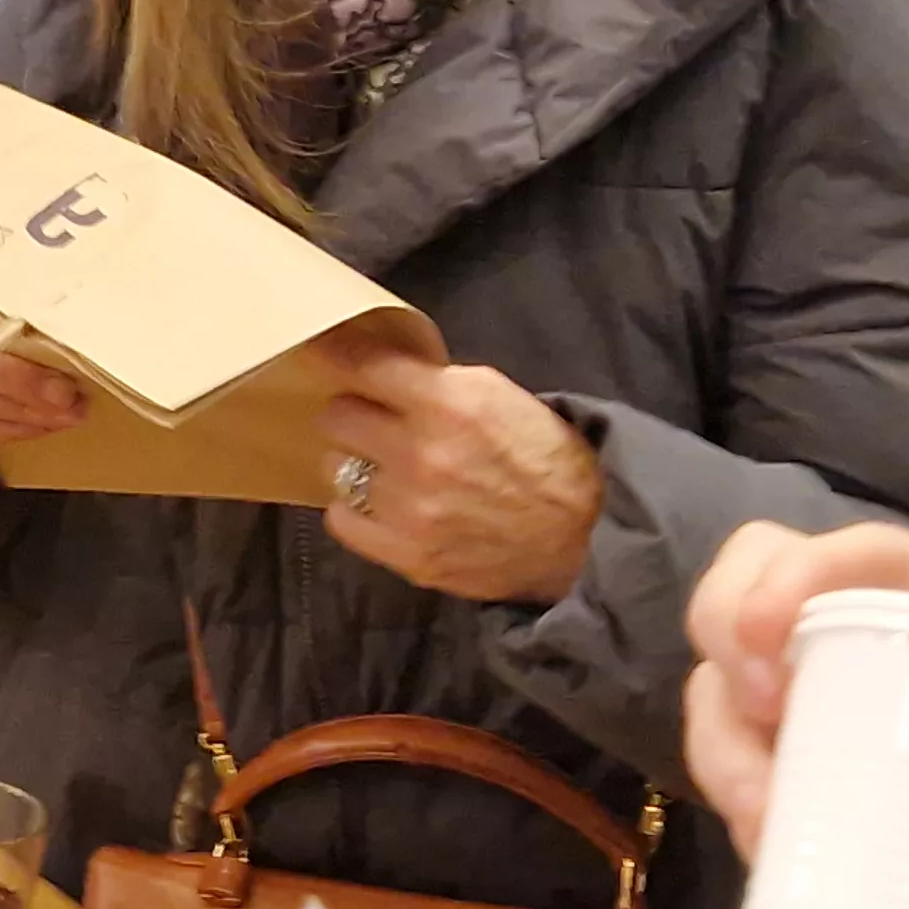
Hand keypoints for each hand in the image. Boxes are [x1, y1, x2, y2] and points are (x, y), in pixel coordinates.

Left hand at [312, 343, 600, 603]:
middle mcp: (421, 453)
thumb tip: (380, 367)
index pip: (363, 366)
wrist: (582, 539)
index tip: (326, 354)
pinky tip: (381, 504)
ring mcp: (410, 508)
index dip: (343, 357)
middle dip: (354, 414)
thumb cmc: (544, 459)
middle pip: (337, 416)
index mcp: (450, 403)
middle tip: (373, 422)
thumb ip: (436, 380)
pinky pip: (341, 518)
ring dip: (356, 463)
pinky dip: (355, 509)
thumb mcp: (498, 395)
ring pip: (335, 467)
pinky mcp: (406, 554)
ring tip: (386, 468)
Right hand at [685, 522, 908, 908]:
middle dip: (732, 628)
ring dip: (721, 727)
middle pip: (767, 583)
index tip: (770, 635)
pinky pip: (734, 747)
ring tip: (760, 808)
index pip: (873, 552)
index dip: (802, 569)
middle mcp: (894, 636)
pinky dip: (725, 782)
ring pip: (732, 670)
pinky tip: (763, 835)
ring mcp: (840, 700)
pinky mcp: (810, 765)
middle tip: (757, 715)